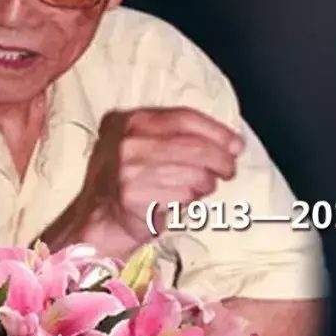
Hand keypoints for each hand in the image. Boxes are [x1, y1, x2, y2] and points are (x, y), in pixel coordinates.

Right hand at [42, 107, 244, 257]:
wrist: (99, 216)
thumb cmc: (130, 178)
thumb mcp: (144, 144)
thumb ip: (178, 137)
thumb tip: (230, 143)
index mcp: (131, 120)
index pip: (185, 118)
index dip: (217, 132)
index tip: (236, 145)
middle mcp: (128, 142)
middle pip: (195, 146)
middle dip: (221, 160)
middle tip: (229, 170)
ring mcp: (129, 170)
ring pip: (195, 174)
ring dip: (206, 184)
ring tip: (199, 188)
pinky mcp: (135, 198)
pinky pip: (184, 197)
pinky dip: (191, 201)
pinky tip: (183, 201)